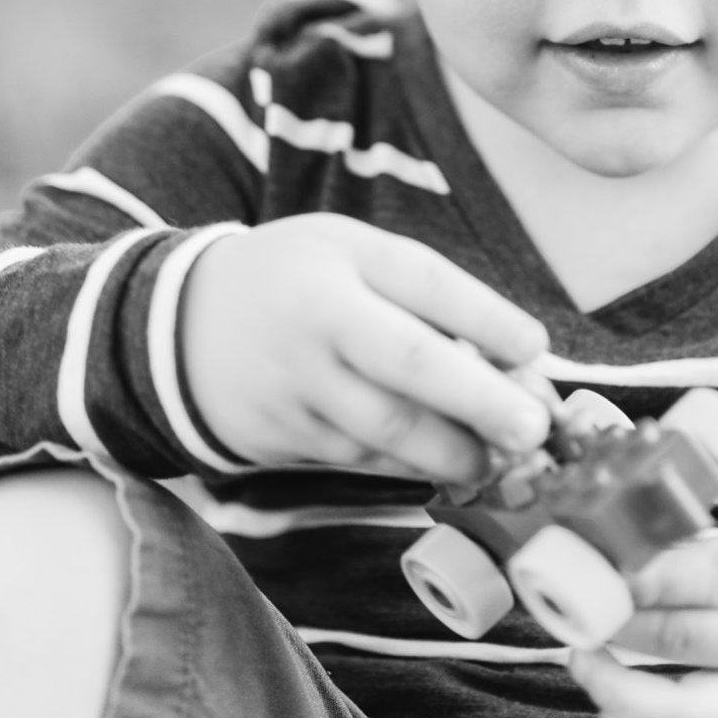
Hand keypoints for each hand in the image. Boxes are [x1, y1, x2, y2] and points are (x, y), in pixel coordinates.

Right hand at [180, 215, 551, 482]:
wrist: (181, 325)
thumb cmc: (299, 279)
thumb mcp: (352, 252)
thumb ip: (424, 294)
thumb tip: (514, 355)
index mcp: (341, 264)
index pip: (423, 285)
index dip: (483, 318)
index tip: (535, 346)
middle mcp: (316, 326)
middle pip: (405, 367)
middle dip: (477, 401)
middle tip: (531, 428)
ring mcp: (295, 389)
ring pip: (385, 430)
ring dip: (452, 450)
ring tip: (500, 460)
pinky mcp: (282, 441)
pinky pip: (359, 458)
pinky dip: (408, 465)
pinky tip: (447, 463)